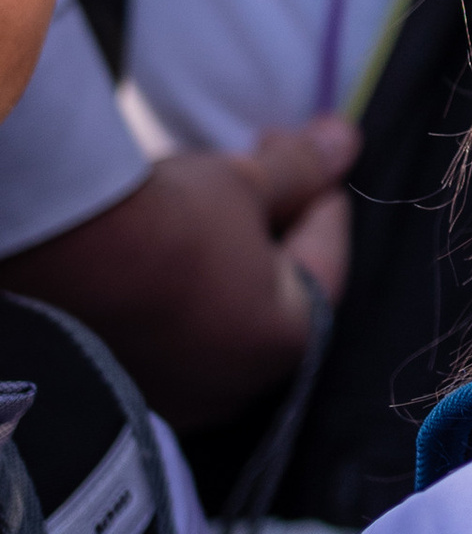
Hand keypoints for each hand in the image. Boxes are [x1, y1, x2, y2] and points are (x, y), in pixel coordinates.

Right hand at [6, 115, 357, 430]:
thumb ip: (302, 168)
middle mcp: (244, 383)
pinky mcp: (130, 387)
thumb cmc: (172, 224)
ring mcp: (182, 395)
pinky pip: (176, 331)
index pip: (328, 252)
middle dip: (272, 223)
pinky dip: (182, 288)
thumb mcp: (245, 182)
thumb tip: (347, 139)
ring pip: (224, 311)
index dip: (322, 191)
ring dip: (224, 257)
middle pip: (276, 285)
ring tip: (204, 204)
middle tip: (257, 169)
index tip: (308, 150)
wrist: (63, 262)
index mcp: (294, 336)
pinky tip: (163, 252)